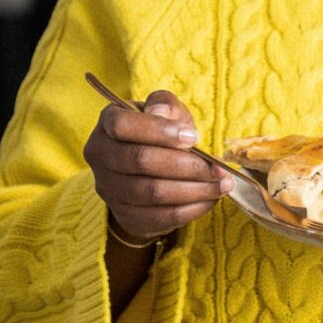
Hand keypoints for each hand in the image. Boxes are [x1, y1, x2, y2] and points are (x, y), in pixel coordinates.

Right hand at [83, 89, 232, 241]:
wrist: (149, 169)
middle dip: (186, 166)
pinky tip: (210, 200)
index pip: (123, 125)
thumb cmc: (160, 132)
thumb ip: (165, 106)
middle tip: (219, 168)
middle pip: (141, 161)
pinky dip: (190, 209)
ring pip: (152, 193)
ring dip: (194, 190)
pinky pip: (160, 216)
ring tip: (222, 185)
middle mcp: (100, 155)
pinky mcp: (125, 215)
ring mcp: (109, 188)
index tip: (194, 136)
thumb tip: (162, 114)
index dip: (159, 131)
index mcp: (108, 121)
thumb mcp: (165, 111)